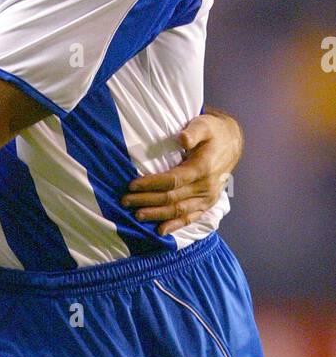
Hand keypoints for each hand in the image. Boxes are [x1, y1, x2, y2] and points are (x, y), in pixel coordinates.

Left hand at [121, 111, 242, 234]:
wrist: (232, 144)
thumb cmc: (213, 133)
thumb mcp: (204, 125)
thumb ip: (193, 132)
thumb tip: (182, 138)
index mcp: (202, 168)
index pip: (172, 180)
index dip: (151, 184)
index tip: (132, 185)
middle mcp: (206, 186)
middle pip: (171, 197)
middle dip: (146, 200)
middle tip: (125, 201)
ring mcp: (208, 198)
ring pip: (178, 210)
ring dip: (156, 215)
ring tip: (136, 216)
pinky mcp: (208, 204)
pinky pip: (190, 218)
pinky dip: (175, 225)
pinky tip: (160, 231)